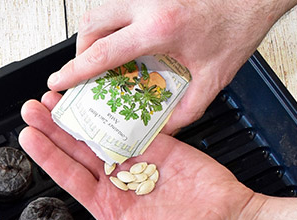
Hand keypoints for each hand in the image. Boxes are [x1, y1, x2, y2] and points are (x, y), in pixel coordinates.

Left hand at [19, 94, 296, 219]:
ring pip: (101, 134)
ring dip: (79, 116)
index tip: (28, 139)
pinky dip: (116, 110)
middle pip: (78, 152)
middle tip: (32, 108)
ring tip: (55, 96)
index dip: (49, 158)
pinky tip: (98, 94)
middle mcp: (119, 184)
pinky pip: (134, 125)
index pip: (71, 180)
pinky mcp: (163, 146)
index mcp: (110, 210)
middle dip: (54, 129)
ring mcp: (139, 163)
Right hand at [49, 0, 296, 129]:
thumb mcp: (213, 78)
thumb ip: (186, 110)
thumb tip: (162, 129)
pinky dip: (112, 21)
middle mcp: (147, 4)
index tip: (58, 82)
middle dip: (81, 50)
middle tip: (84, 71)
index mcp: (159, 29)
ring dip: (94, 34)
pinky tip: (123, 37)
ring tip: (102, 56)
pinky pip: (119, 3)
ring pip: (101, 9)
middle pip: (92, 24)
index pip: (102, 53)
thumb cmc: (238, 27)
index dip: (75, 71)